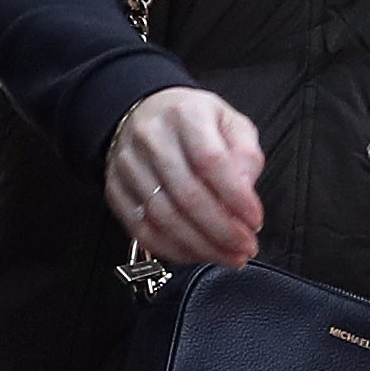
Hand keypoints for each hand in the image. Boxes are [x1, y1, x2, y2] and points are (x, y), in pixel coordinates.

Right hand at [105, 86, 267, 268]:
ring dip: (200, 245)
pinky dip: (172, 249)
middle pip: (186, 195)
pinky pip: (141, 230)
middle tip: (244, 247)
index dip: (236, 198)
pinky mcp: (115, 190)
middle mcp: (151, 138)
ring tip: (227, 255)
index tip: (254, 220)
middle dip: (221, 230)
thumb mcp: (230, 123)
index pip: (211, 161)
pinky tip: (196, 252)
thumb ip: (246, 155)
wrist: (146, 115)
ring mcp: (128, 166)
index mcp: (185, 115)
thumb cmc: (192, 123)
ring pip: (163, 218)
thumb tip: (245, 191)